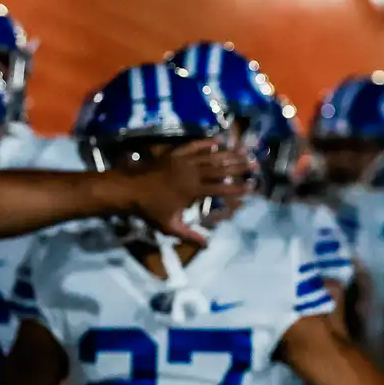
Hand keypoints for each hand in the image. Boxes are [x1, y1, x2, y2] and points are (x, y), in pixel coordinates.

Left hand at [134, 141, 252, 244]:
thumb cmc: (149, 209)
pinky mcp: (174, 154)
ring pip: (210, 156)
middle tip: (255, 163)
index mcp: (193, 190)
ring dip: (228, 153)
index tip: (252, 187)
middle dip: (239, 166)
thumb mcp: (169, 226)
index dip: (237, 188)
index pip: (221, 188)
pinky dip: (205, 142)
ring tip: (243, 150)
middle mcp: (192, 173)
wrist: (128, 189)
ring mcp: (183, 161)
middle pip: (220, 168)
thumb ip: (189, 235)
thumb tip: (207, 244)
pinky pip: (193, 146)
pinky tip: (217, 140)